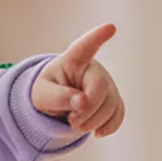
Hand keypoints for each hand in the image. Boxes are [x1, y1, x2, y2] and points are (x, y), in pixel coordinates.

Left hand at [31, 22, 124, 137]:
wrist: (56, 103)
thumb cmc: (47, 91)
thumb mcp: (42, 95)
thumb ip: (58, 97)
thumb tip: (82, 102)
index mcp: (73, 60)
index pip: (85, 47)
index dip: (97, 37)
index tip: (110, 27)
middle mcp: (94, 69)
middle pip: (100, 88)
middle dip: (86, 110)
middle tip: (71, 120)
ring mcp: (107, 84)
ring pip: (110, 106)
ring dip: (93, 122)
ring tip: (76, 124)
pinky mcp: (114, 100)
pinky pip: (119, 115)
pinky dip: (108, 127)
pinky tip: (97, 133)